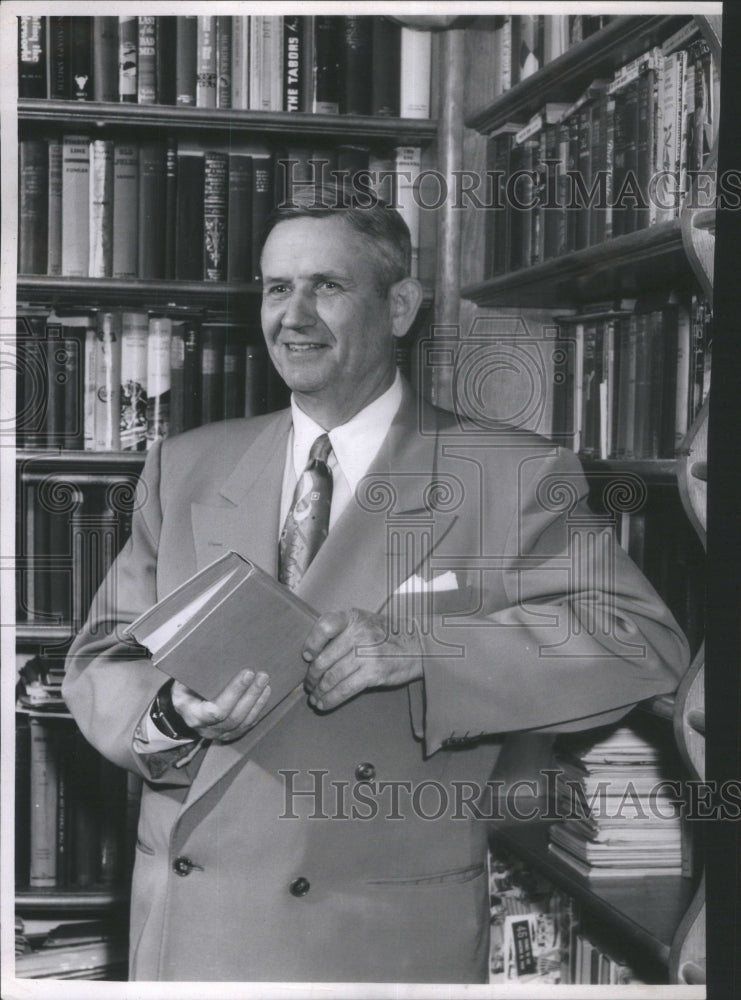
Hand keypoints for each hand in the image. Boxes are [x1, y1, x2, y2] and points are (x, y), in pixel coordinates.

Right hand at [170, 670, 270, 741]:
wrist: (185, 707)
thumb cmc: (185, 689)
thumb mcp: (183, 681)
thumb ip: (196, 673)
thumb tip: (216, 653)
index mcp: (193, 715)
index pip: (216, 709)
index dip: (234, 692)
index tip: (247, 673)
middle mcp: (206, 729)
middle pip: (234, 716)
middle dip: (251, 694)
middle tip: (262, 675)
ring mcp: (220, 735)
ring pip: (243, 722)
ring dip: (257, 701)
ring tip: (265, 682)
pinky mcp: (231, 734)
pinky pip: (247, 724)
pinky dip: (258, 708)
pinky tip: (265, 693)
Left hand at [303, 609, 422, 710]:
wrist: (419, 645)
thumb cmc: (387, 635)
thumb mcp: (365, 621)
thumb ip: (343, 630)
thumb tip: (315, 654)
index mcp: (353, 618)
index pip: (324, 627)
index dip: (311, 644)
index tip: (306, 657)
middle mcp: (358, 633)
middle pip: (324, 659)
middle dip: (312, 677)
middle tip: (309, 685)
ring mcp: (367, 653)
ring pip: (332, 677)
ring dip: (319, 691)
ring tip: (315, 698)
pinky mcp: (374, 672)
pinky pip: (345, 689)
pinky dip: (331, 699)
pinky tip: (324, 704)